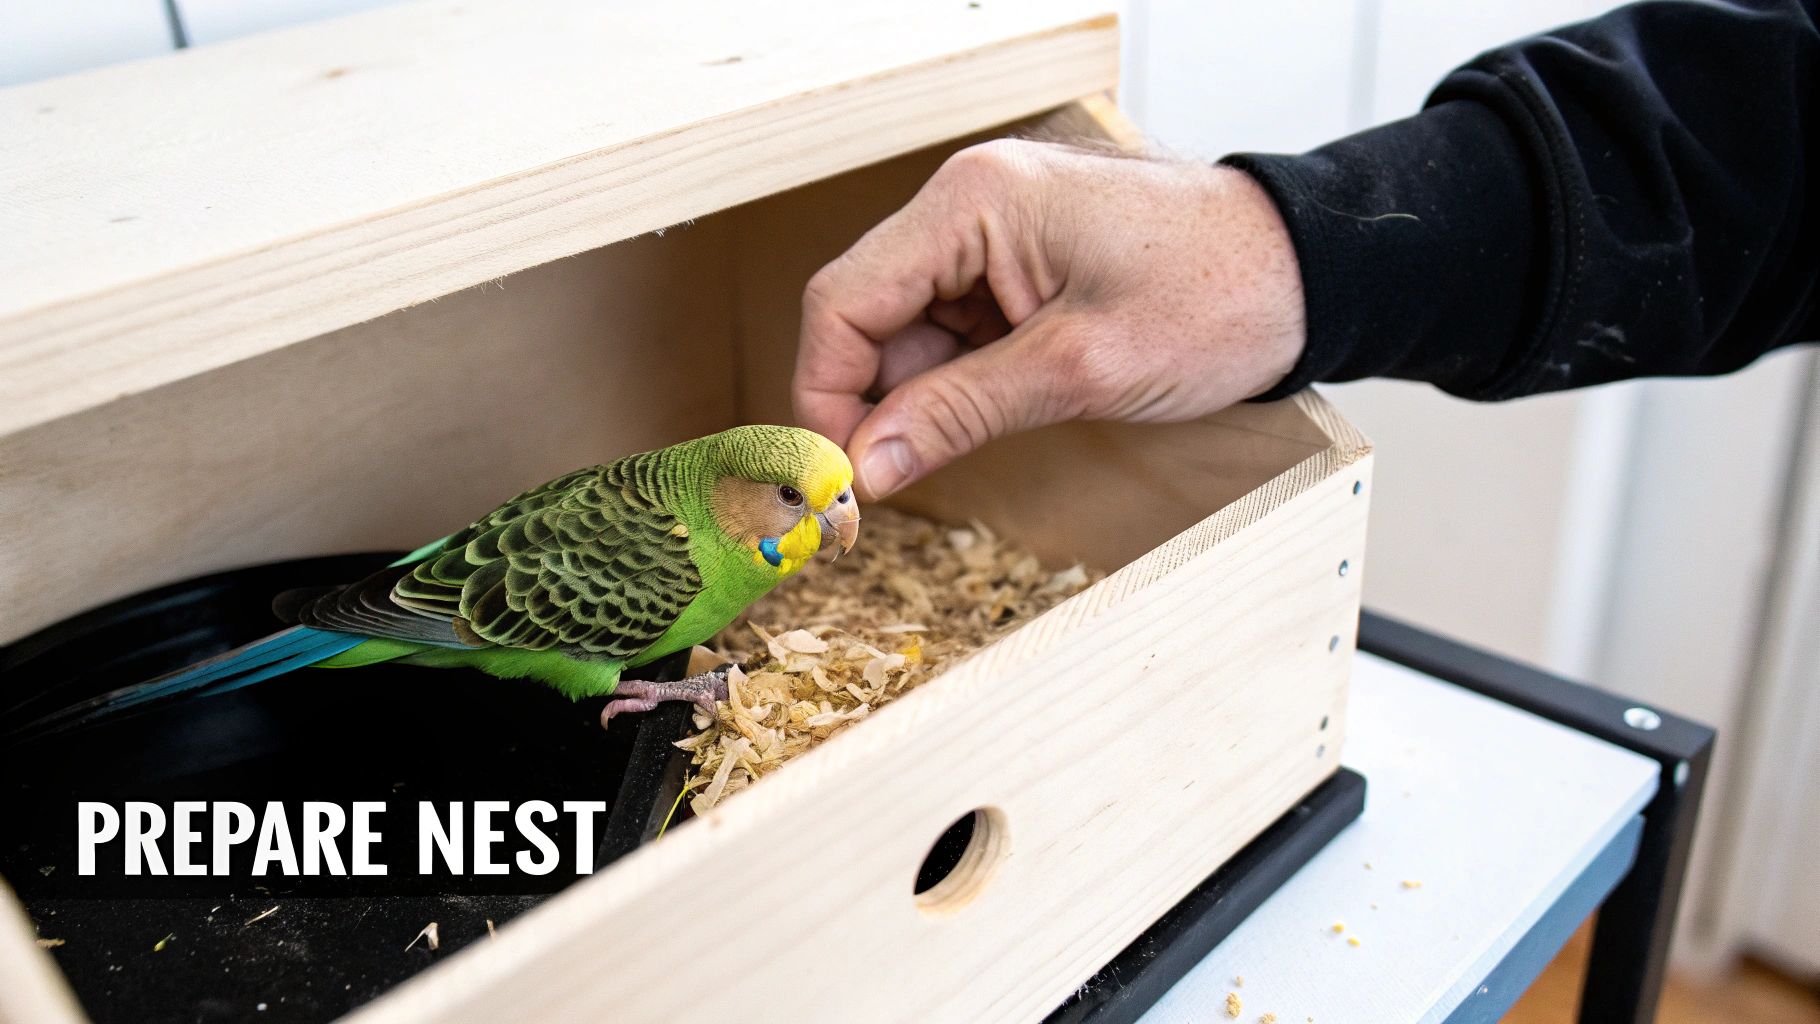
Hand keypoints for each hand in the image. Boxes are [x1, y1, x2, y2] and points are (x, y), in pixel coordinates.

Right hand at [793, 138, 1306, 500]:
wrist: (1308, 277)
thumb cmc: (1217, 298)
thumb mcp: (1078, 369)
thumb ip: (959, 413)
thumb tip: (865, 468)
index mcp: (973, 202)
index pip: (845, 300)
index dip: (824, 395)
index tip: (835, 477)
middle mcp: (967, 207)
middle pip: (866, 317)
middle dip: (865, 407)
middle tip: (873, 494)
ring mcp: (990, 239)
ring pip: (903, 334)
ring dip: (911, 404)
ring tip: (938, 463)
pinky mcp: (1014, 272)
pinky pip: (949, 336)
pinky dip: (949, 390)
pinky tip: (970, 428)